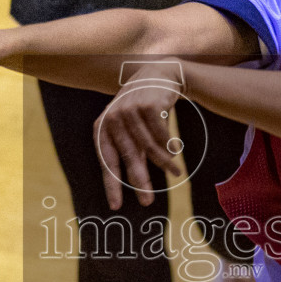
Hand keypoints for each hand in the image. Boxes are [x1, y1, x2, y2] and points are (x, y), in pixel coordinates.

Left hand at [95, 67, 185, 208]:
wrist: (158, 76)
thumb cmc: (142, 109)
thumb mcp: (131, 129)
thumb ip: (130, 152)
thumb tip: (136, 185)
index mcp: (102, 127)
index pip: (106, 161)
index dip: (111, 184)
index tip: (116, 206)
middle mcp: (112, 118)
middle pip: (129, 157)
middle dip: (140, 182)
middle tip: (147, 201)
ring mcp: (129, 110)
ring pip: (149, 147)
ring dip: (164, 163)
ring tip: (176, 173)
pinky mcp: (147, 105)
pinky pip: (162, 135)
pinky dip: (171, 146)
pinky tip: (177, 152)